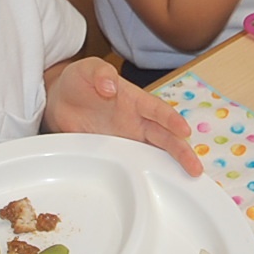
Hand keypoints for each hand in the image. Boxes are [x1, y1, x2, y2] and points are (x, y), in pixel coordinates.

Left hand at [45, 57, 201, 175]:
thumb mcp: (88, 68)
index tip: (183, 130)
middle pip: (164, 137)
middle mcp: (135, 120)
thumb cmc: (79, 80)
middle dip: (181, 151)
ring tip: (186, 179)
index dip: (170, 120)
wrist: (58, 99)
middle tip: (195, 167)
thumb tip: (109, 85)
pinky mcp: (113, 152)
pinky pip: (132, 163)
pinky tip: (156, 184)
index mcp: (134, 99)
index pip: (156, 110)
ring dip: (170, 165)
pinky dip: (145, 173)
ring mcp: (126, 138)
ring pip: (154, 152)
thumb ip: (100, 73)